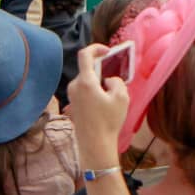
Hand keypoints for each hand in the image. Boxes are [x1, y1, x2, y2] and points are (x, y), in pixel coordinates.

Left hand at [68, 44, 128, 169]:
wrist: (95, 145)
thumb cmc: (108, 121)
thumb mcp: (121, 97)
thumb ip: (116, 81)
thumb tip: (108, 80)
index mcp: (85, 82)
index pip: (85, 54)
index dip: (96, 48)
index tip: (107, 51)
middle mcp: (74, 86)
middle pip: (88, 69)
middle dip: (102, 71)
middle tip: (115, 78)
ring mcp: (72, 96)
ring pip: (87, 81)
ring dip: (98, 83)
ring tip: (112, 95)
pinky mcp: (73, 105)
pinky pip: (84, 91)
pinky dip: (94, 91)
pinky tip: (104, 104)